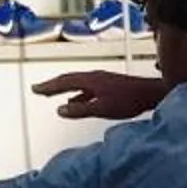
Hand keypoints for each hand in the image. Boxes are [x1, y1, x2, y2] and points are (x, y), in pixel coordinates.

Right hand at [33, 70, 168, 121]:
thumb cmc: (128, 101)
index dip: (48, 86)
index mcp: (90, 80)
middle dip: (52, 85)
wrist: (151, 93)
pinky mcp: (108, 86)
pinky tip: (76, 103)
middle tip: (39, 90)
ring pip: (77, 84)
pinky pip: (86, 89)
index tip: (34, 89)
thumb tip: (60, 110)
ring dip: (64, 89)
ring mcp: (101, 80)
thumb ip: (80, 110)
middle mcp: (94, 77)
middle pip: (68, 80)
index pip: (64, 82)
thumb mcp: (101, 109)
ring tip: (53, 95)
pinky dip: (77, 95)